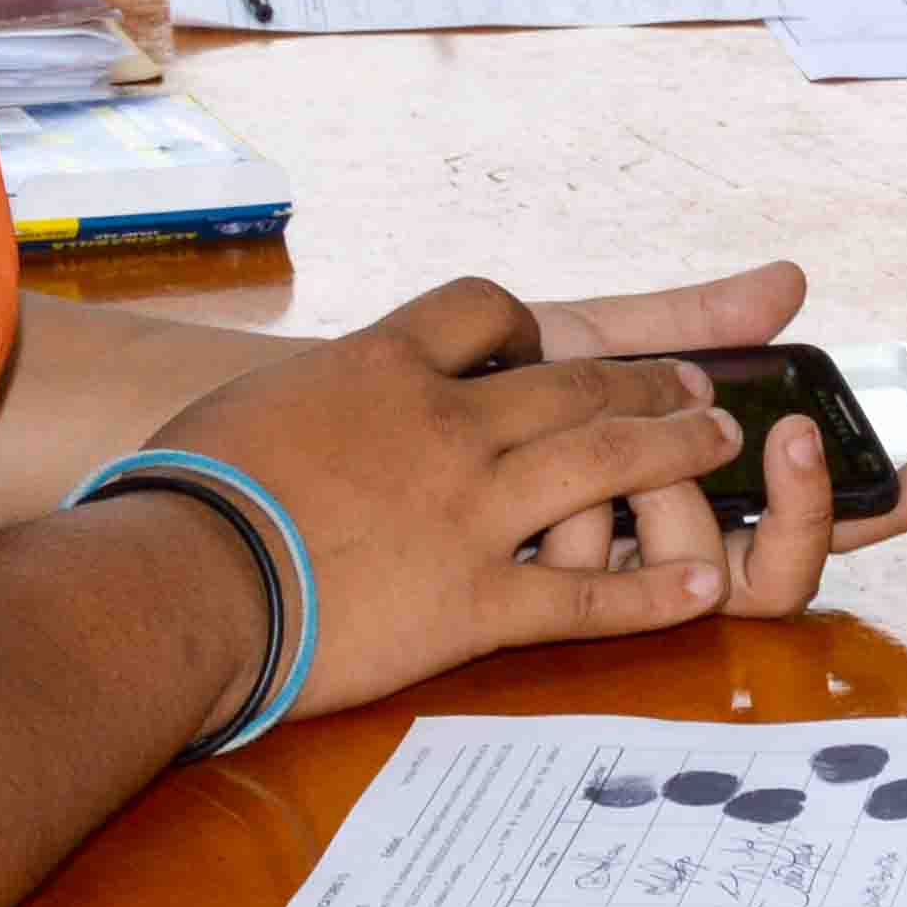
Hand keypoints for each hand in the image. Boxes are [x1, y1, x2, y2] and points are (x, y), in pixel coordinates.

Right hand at [153, 281, 906, 724]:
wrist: (183, 578)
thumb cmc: (186, 493)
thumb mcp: (249, 406)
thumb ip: (306, 398)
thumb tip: (299, 404)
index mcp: (386, 365)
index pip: (483, 308)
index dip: (524, 323)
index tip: (540, 342)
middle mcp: (448, 421)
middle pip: (574, 379)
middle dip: (644, 378)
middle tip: (693, 385)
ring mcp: (473, 509)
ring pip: (606, 460)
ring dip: (677, 448)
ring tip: (723, 443)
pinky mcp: (477, 598)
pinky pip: (586, 592)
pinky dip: (649, 590)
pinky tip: (696, 584)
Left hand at [508, 259, 906, 579]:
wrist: (368, 419)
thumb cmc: (485, 384)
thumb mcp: (596, 342)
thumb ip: (694, 322)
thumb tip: (791, 282)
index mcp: (700, 499)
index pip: (819, 525)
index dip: (887, 509)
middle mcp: (662, 557)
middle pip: (762, 568)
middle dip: (754, 501)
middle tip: (732, 443)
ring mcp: (602, 585)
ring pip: (677, 564)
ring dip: (646, 498)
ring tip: (582, 454)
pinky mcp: (532, 601)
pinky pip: (592, 581)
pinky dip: (588, 536)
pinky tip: (554, 494)